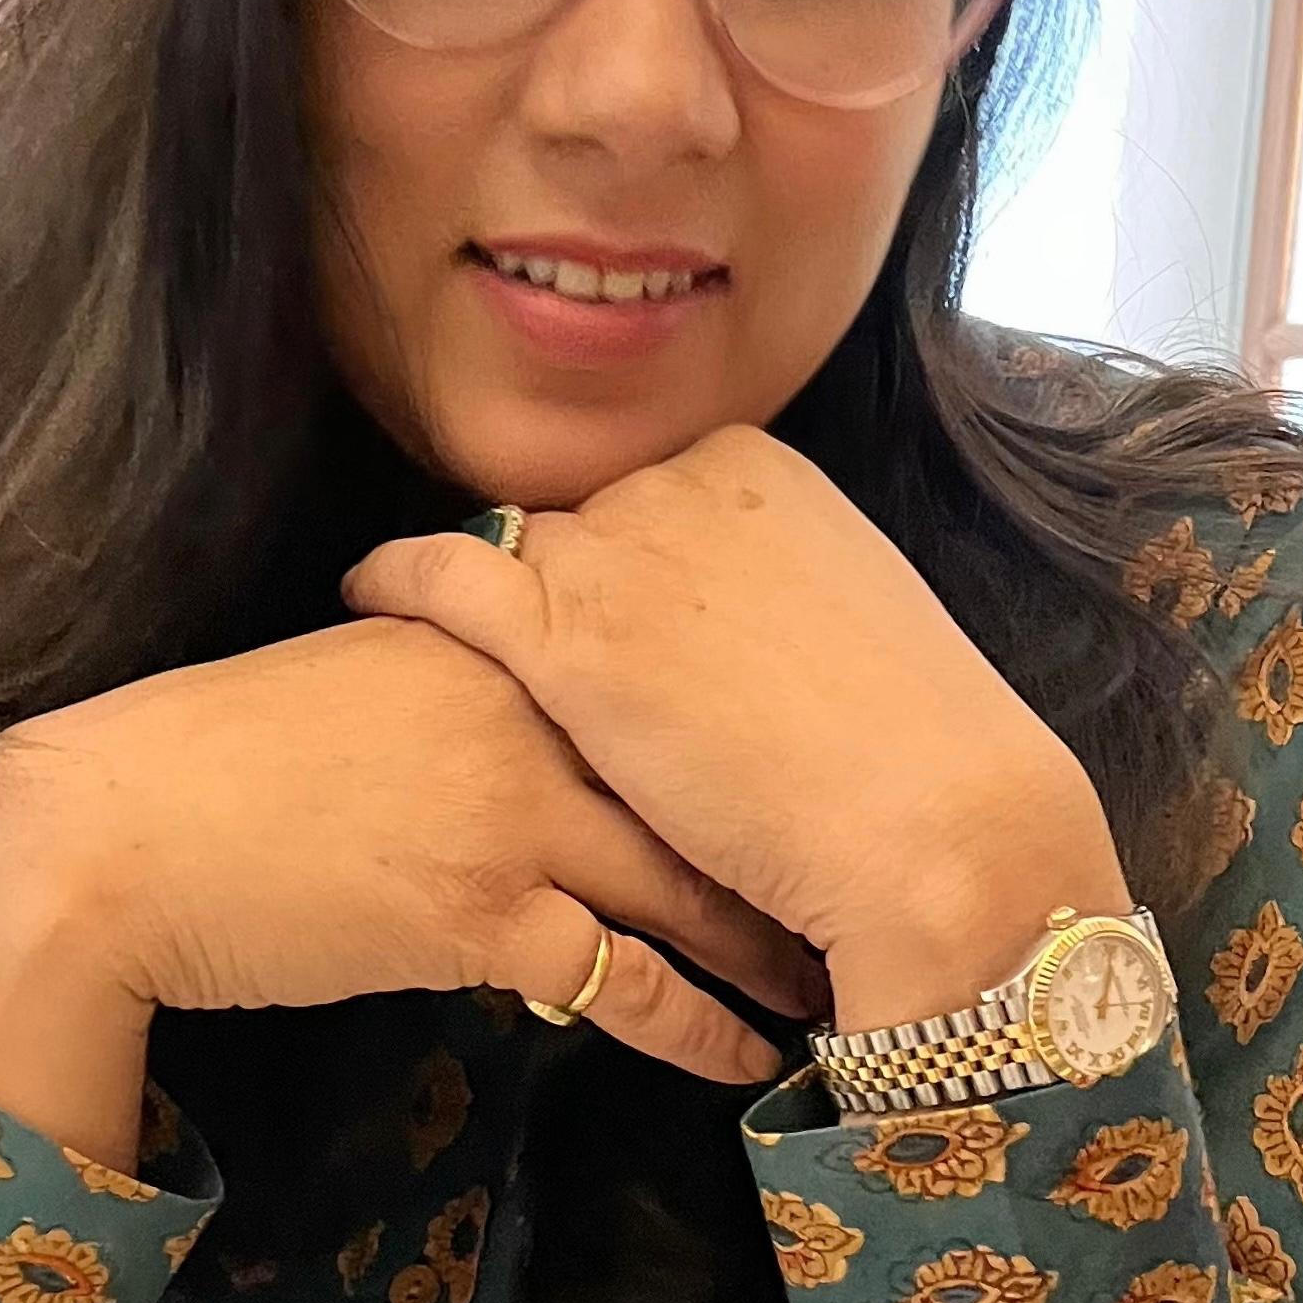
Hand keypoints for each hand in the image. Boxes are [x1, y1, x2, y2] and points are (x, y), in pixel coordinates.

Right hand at [0, 613, 824, 1162]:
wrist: (121, 833)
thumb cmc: (229, 765)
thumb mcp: (369, 689)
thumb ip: (476, 691)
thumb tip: (552, 718)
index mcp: (500, 644)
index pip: (662, 679)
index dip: (758, 737)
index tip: (833, 770)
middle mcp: (525, 713)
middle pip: (708, 779)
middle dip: (802, 838)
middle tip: (885, 878)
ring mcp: (510, 812)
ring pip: (692, 884)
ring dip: (777, 944)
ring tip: (847, 983)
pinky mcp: (479, 915)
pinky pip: (626, 984)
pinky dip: (701, 1029)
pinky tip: (752, 1062)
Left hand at [341, 424, 1132, 1030]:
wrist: (935, 833)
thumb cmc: (907, 761)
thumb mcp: (839, 622)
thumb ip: (759, 591)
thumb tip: (709, 618)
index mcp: (758, 469)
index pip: (648, 501)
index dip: (627, 568)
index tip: (620, 612)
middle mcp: (681, 486)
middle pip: (581, 527)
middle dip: (572, 591)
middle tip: (569, 665)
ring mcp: (620, 555)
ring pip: (517, 560)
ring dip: (494, 608)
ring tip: (443, 643)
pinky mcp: (564, 637)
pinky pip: (442, 579)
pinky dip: (396, 579)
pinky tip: (367, 593)